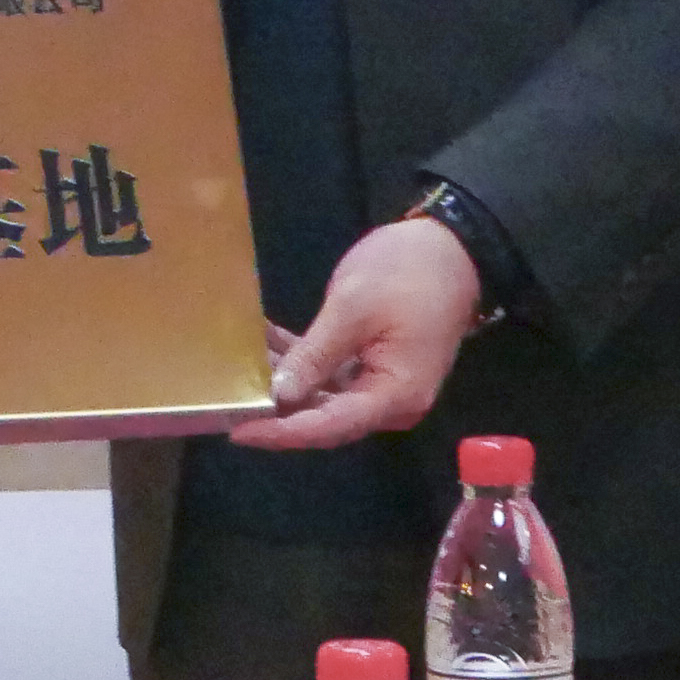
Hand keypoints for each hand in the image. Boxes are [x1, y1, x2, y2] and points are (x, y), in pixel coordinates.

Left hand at [227, 216, 480, 451]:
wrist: (451, 247)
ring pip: (324, 397)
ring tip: (237, 368)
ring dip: (284, 382)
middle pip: (326, 419)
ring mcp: (383, 384)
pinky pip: (332, 375)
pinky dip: (301, 362)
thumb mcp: (354, 309)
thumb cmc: (408, 273)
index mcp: (394, 396)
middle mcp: (390, 402)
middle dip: (277, 412)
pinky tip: (265, 343)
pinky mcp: (374, 365)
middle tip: (228, 405)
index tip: (239, 431)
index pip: (330, 426)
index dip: (283, 432)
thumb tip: (279, 394)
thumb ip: (316, 355)